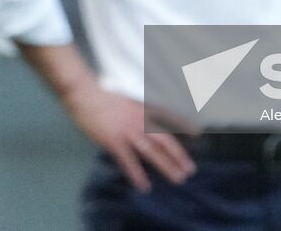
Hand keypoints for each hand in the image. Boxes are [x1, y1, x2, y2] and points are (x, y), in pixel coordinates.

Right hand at [62, 82, 195, 192]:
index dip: (183, 124)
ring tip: (177, 179)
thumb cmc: (99, 94)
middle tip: (189, 169)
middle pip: (164, 140)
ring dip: (166, 166)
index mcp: (142, 108)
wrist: (84, 94)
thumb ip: (133, 111)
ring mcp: (127, 131)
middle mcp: (139, 120)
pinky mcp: (114, 141)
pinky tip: (144, 186)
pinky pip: (128, 162)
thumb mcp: (123, 98)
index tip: (196, 133)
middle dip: (178, 155)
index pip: (168, 116)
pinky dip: (137, 175)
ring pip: (152, 152)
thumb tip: (140, 122)